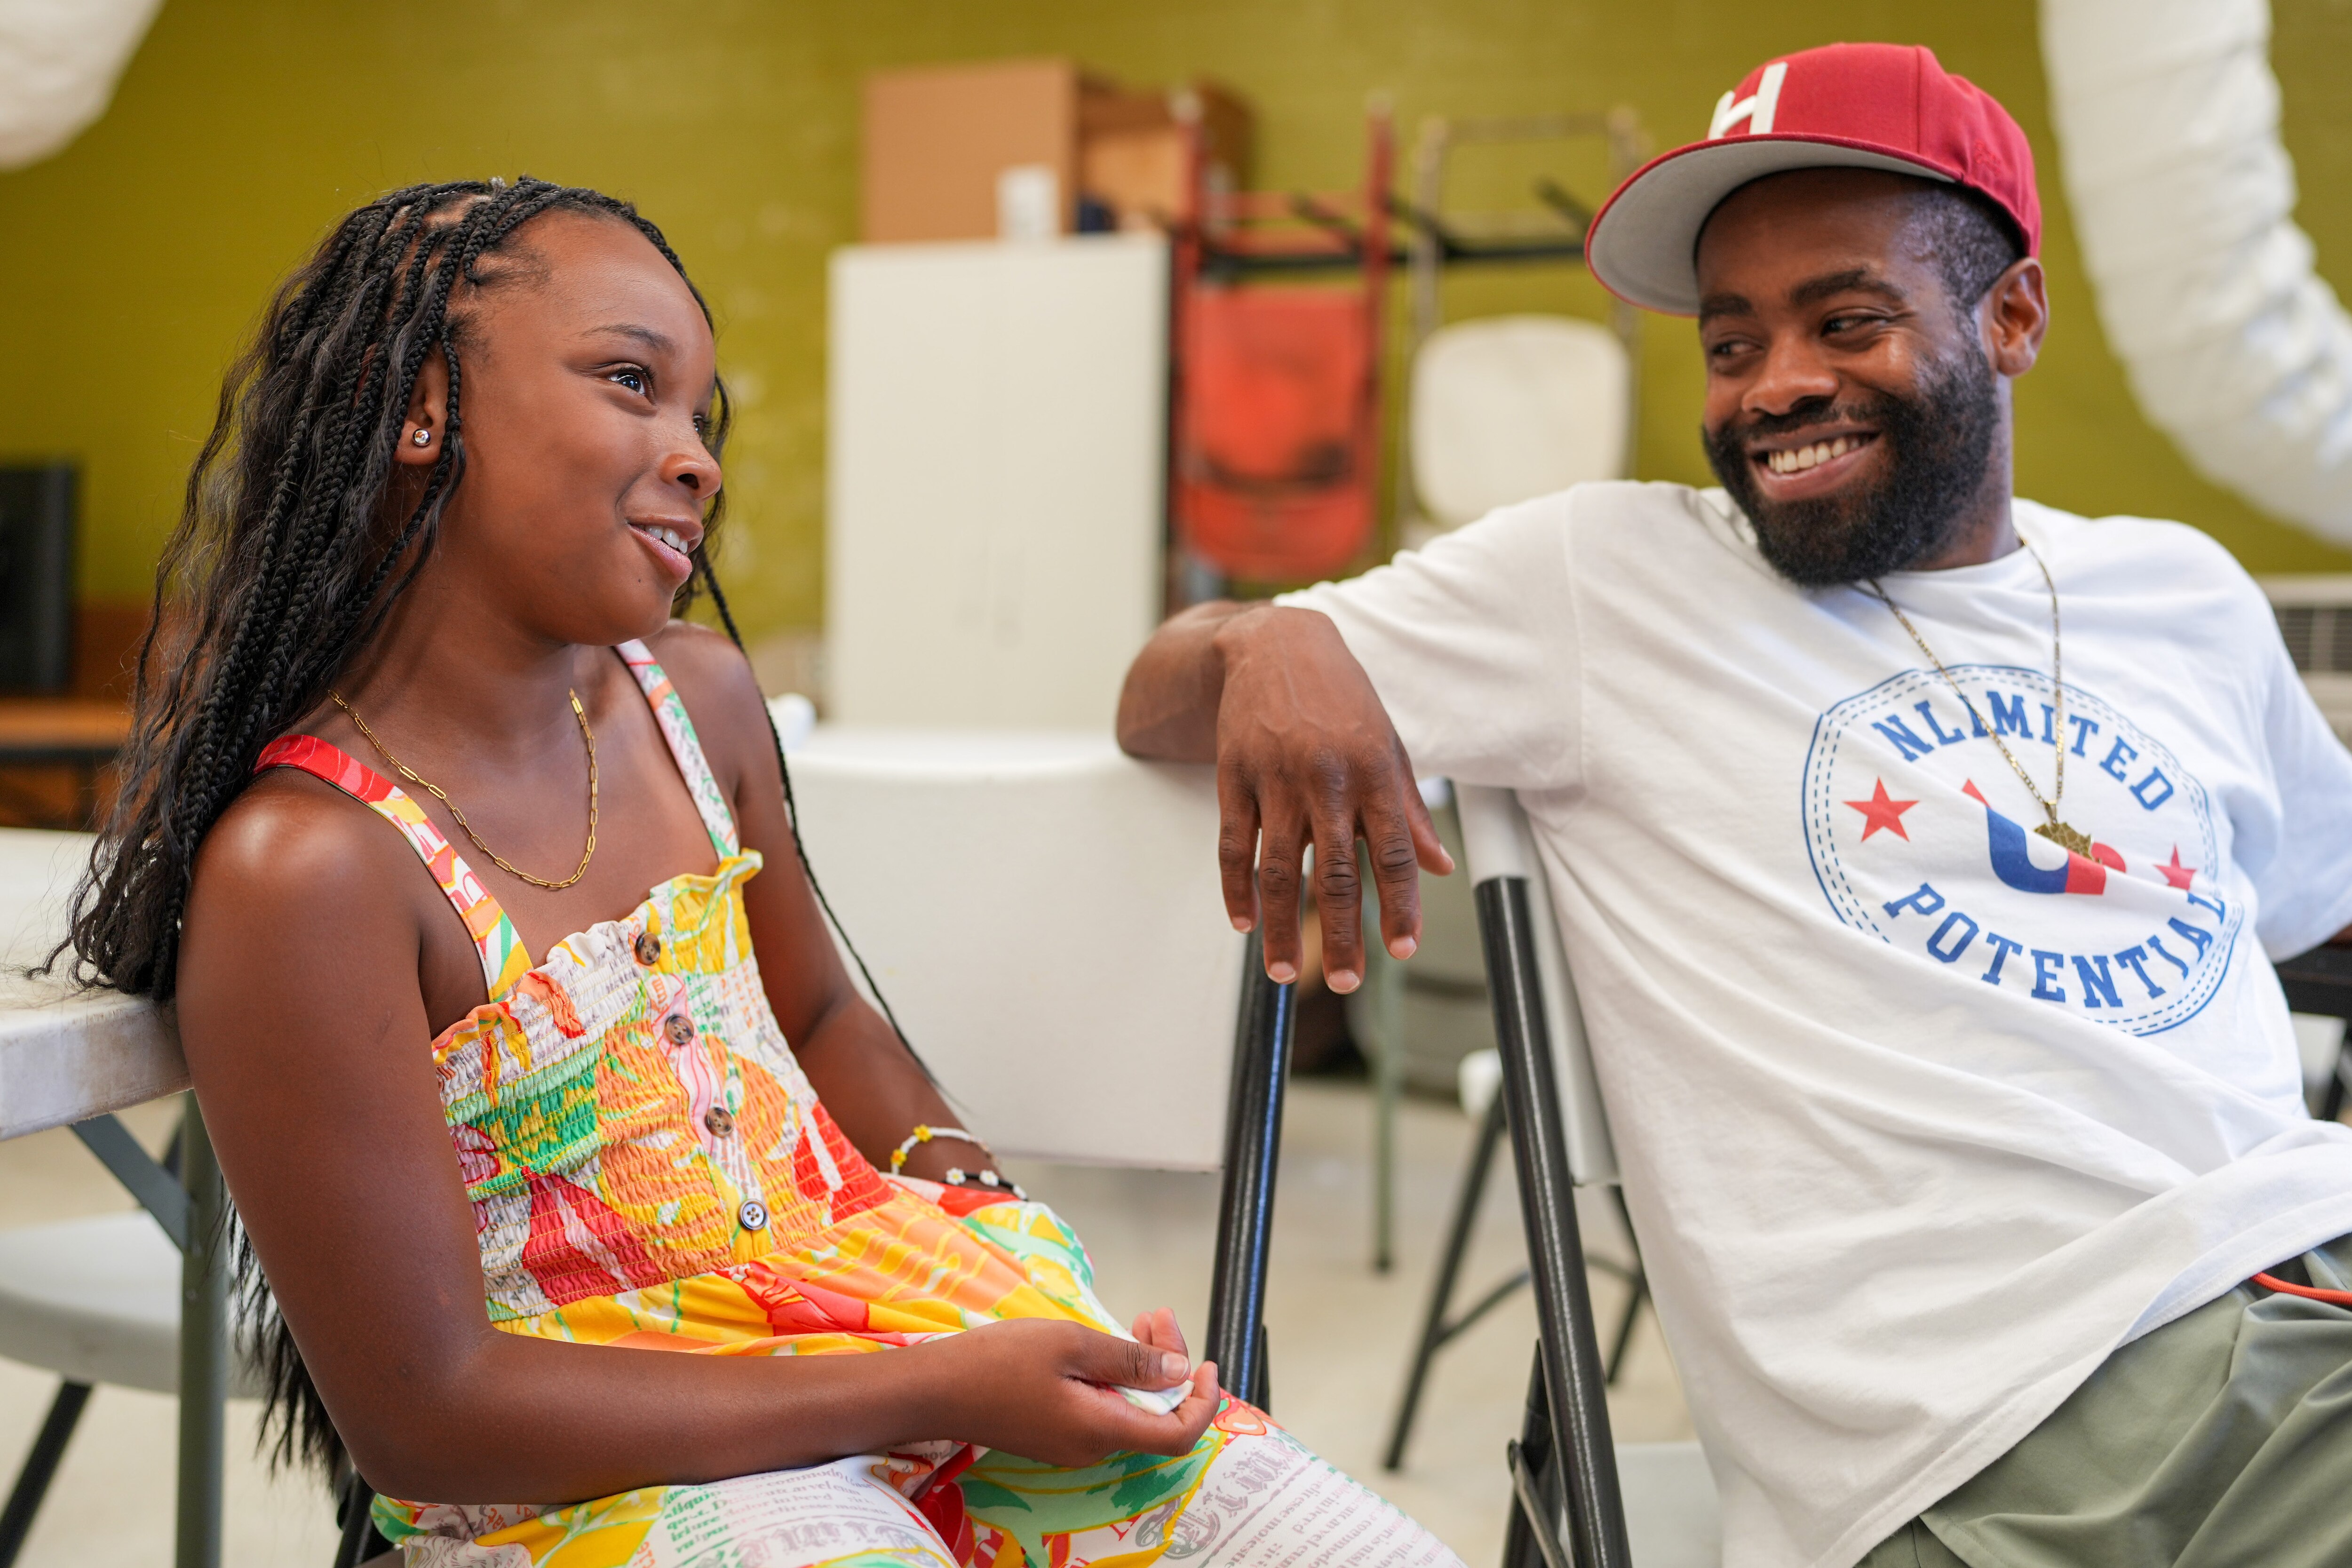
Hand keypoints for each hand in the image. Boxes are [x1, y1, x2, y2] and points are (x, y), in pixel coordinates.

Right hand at [926, 1317, 1219, 1467]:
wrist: (935, 1390)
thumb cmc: (997, 1362)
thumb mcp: (1070, 1344)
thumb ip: (1129, 1360)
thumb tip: (1179, 1372)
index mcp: (1101, 1429)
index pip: (1178, 1434)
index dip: (1203, 1401)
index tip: (1206, 1362)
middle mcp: (1093, 1446)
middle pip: (1155, 1412)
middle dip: (1167, 1362)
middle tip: (1155, 1316)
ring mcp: (1073, 1443)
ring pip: (1130, 1407)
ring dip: (1141, 1365)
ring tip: (1137, 1321)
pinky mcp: (1056, 1433)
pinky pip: (1104, 1408)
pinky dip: (1116, 1376)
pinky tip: (1106, 1345)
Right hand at [1211, 606, 1451, 992]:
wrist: (1276, 643)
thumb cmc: (1341, 698)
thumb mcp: (1389, 746)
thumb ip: (1411, 809)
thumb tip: (1440, 866)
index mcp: (1376, 772)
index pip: (1395, 853)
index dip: (1400, 905)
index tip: (1403, 949)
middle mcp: (1328, 778)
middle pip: (1338, 872)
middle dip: (1344, 933)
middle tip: (1348, 981)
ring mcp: (1277, 777)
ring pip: (1280, 867)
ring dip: (1284, 926)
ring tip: (1285, 972)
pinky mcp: (1234, 774)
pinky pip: (1234, 843)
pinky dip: (1238, 888)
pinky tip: (1245, 922)